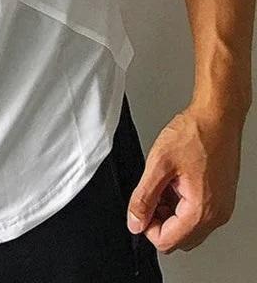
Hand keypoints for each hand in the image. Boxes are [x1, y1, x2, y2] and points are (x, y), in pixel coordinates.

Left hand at [126, 104, 241, 253]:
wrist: (218, 117)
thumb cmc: (195, 133)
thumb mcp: (159, 163)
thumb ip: (144, 197)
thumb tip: (135, 221)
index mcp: (201, 210)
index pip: (167, 241)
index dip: (147, 226)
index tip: (140, 208)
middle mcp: (216, 215)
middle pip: (180, 239)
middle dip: (160, 221)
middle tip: (152, 193)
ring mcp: (222, 207)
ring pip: (189, 228)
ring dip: (171, 212)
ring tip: (165, 182)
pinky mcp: (222, 198)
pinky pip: (199, 214)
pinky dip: (183, 204)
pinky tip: (176, 181)